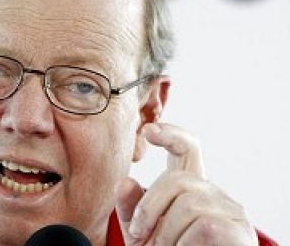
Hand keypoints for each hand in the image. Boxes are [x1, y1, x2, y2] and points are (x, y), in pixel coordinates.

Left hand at [115, 123, 258, 244]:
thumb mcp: (141, 232)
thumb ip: (131, 209)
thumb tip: (124, 181)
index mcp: (189, 188)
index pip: (187, 149)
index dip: (171, 135)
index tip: (148, 131)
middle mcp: (212, 193)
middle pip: (176, 179)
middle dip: (149, 209)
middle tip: (140, 234)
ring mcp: (230, 210)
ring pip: (188, 204)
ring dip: (167, 234)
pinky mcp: (239, 231)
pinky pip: (203, 226)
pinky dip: (185, 245)